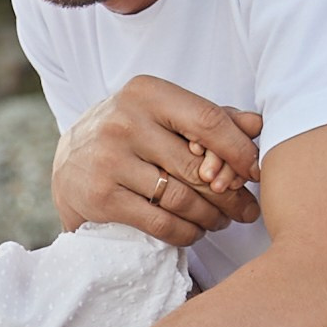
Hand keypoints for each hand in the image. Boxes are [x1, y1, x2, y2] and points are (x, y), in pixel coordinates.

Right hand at [51, 77, 261, 244]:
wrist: (68, 163)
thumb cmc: (130, 136)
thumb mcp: (164, 116)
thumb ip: (209, 118)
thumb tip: (258, 125)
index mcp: (146, 93)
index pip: (207, 120)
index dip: (239, 150)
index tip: (257, 173)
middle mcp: (124, 121)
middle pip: (196, 166)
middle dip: (229, 193)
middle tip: (245, 209)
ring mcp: (108, 160)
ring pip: (181, 198)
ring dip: (209, 217)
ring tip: (220, 221)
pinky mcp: (100, 197)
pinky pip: (159, 222)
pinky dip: (185, 233)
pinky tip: (194, 232)